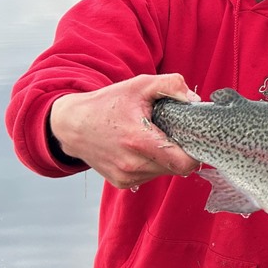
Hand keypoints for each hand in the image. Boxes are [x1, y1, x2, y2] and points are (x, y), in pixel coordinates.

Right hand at [49, 74, 201, 188]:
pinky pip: (151, 176)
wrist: (71, 124)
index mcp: (139, 142)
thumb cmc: (107, 104)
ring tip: (154, 137)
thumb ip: (171, 85)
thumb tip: (194, 100)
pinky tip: (143, 148)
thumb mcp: (140, 85)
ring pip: (165, 172)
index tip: (195, 138)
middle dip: (181, 151)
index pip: (183, 163)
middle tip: (174, 132)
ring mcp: (125, 177)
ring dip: (167, 158)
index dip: (196, 152)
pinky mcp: (121, 183)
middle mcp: (132, 165)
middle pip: (177, 167)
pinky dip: (154, 163)